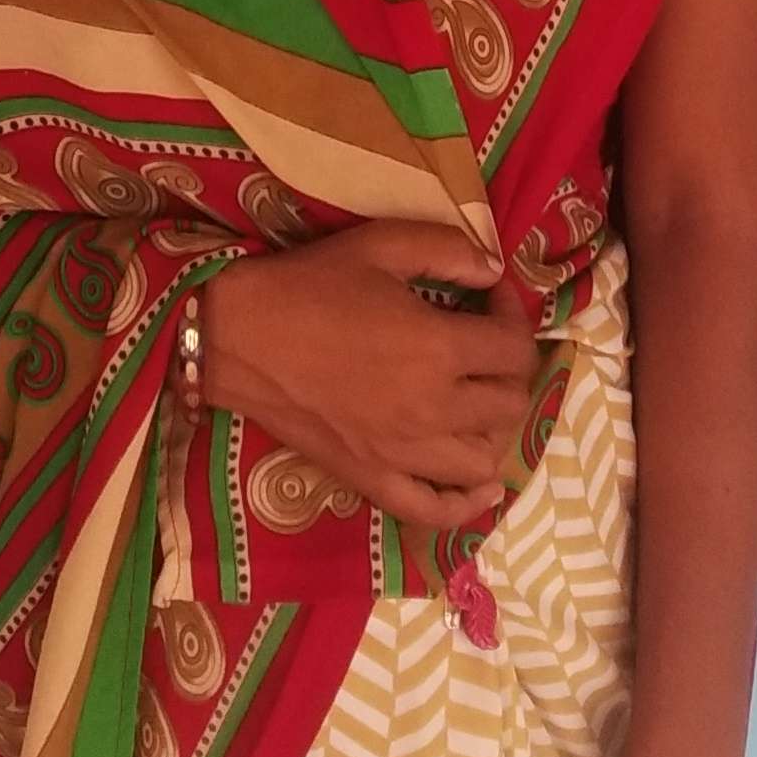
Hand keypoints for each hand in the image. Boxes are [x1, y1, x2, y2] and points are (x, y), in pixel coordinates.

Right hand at [198, 222, 535, 527]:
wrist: (240, 337)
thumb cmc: (310, 286)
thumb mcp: (382, 246)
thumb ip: (449, 250)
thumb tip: (495, 270)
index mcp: (438, 349)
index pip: (515, 348)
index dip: (515, 318)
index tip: (493, 300)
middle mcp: (432, 410)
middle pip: (508, 404)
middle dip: (508, 369)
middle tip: (484, 343)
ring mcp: (403, 455)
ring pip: (483, 460)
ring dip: (493, 427)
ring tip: (474, 398)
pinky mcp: (373, 481)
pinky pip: (435, 511)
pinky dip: (467, 505)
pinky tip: (481, 485)